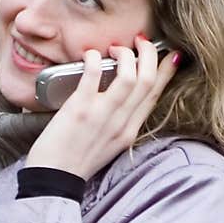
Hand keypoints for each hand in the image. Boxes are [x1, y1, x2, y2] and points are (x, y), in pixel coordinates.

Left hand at [25, 36, 179, 180]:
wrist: (53, 180)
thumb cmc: (75, 161)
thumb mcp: (109, 145)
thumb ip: (119, 122)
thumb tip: (121, 95)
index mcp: (129, 132)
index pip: (155, 95)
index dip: (166, 71)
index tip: (171, 55)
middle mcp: (121, 123)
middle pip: (148, 80)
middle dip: (149, 53)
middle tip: (140, 42)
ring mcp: (102, 116)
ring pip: (130, 76)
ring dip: (126, 54)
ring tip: (115, 48)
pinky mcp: (80, 109)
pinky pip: (94, 74)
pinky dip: (94, 58)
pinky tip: (90, 54)